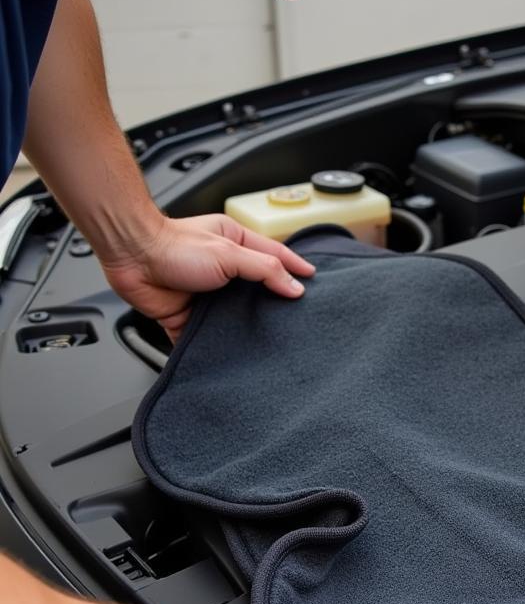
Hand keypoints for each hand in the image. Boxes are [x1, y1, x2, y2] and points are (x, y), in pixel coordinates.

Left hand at [98, 214, 316, 341]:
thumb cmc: (173, 245)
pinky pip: (207, 338)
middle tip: (297, 319)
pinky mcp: (189, 318)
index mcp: (235, 245)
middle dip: (274, 304)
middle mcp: (223, 269)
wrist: (131, 258)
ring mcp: (207, 295)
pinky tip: (231, 358)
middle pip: (257, 290)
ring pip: (234, 317)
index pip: (275, 257)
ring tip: (269, 343)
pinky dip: (216, 349)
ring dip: (246, 329)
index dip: (296, 269)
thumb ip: (265, 269)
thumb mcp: (229, 252)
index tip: (313, 282)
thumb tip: (294, 287)